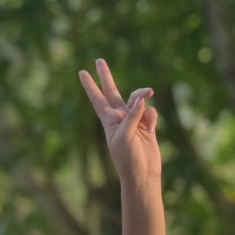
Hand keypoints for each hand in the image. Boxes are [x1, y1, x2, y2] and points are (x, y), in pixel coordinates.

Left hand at [81, 58, 159, 196]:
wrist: (143, 173)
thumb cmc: (128, 158)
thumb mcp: (125, 136)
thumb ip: (132, 116)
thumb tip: (141, 99)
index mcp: (109, 120)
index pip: (97, 98)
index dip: (90, 85)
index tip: (81, 72)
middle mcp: (119, 117)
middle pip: (112, 91)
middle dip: (106, 76)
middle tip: (99, 60)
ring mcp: (134, 120)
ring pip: (138, 98)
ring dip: (143, 93)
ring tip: (149, 93)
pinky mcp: (147, 125)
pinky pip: (151, 111)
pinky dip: (153, 116)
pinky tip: (152, 128)